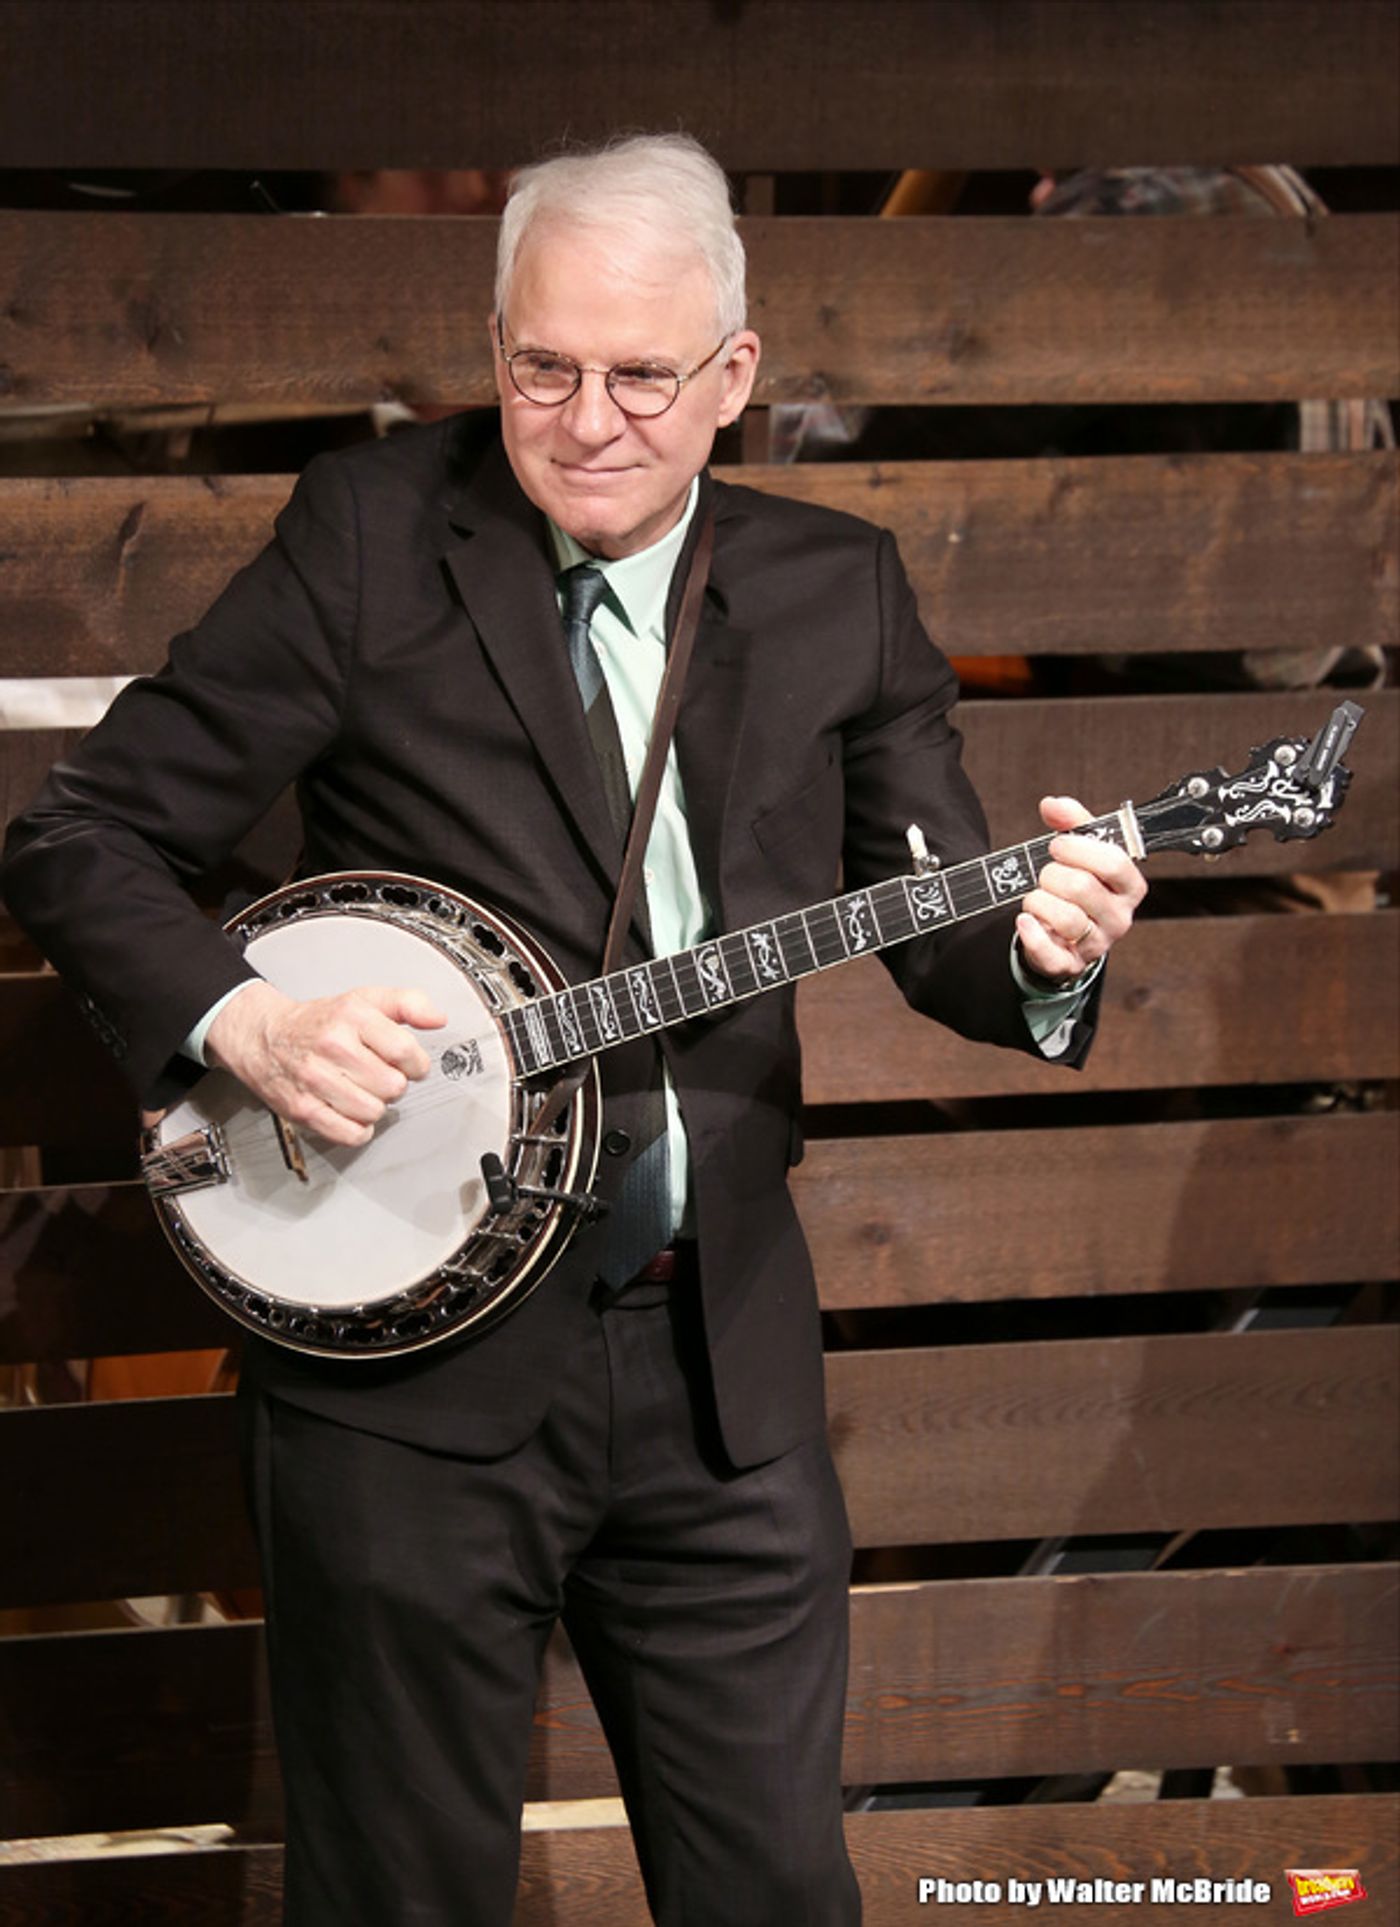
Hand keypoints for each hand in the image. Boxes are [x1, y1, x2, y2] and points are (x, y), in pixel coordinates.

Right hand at [206, 980, 446, 1147]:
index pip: (405, 1050)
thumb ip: (408, 1004)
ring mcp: (316, 1079)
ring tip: (361, 1090)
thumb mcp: (364, 1000)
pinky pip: (351, 1134)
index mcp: (352, 1016)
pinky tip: (351, 1111)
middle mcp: (333, 1046)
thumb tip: (438, 1018)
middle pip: (393, 1086)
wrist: (263, 1037)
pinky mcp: (303, 1108)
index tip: (408, 1063)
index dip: (416, 1063)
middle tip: (377, 1074)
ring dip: (375, 1106)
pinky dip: (358, 1129)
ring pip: (374, 1112)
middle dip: (392, 1083)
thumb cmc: (318, 1022)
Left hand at [1015, 795, 1146, 983]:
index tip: (1058, 845)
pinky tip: (1024, 921)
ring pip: (1065, 918)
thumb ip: (1071, 823)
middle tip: (1046, 875)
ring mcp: (1097, 944)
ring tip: (1036, 897)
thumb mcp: (1081, 852)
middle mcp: (1120, 917)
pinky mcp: (1071, 964)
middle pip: (1082, 888)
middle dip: (1052, 875)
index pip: (1114, 862)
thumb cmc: (1078, 886)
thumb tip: (1052, 805)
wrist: (1066, 935)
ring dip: (1038, 901)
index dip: (1079, 849)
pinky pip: (1050, 952)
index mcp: (1130, 886)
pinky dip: (1031, 934)